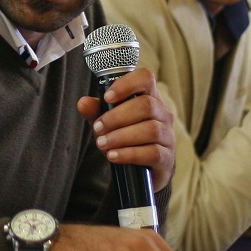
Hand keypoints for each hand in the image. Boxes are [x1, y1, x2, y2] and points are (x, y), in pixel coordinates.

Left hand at [76, 66, 175, 192]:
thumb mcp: (108, 124)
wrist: (140, 172)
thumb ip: (96, 112)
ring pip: (150, 129)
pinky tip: (113, 156)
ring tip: (102, 144)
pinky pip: (152, 153)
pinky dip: (129, 154)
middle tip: (98, 128)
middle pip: (146, 105)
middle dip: (117, 117)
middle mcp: (163, 113)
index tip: (107, 97)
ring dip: (121, 136)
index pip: (145, 78)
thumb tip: (83, 103)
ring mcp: (168, 136)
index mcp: (149, 97)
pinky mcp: (167, 158)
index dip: (127, 84)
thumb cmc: (126, 139)